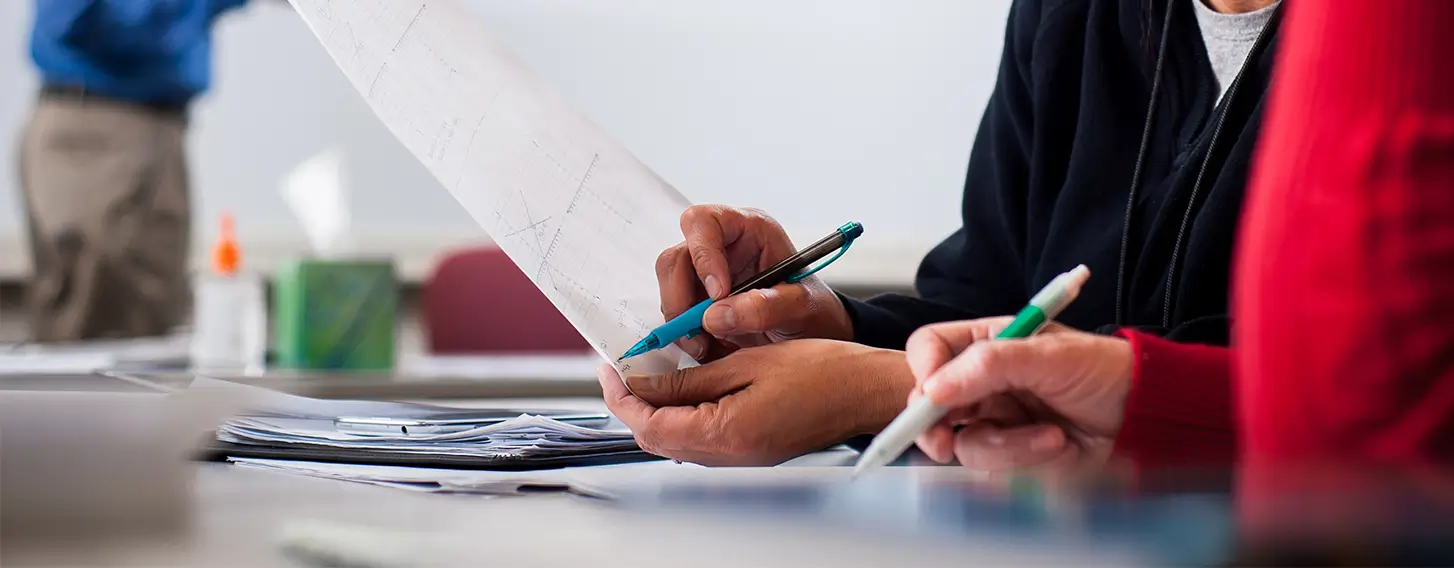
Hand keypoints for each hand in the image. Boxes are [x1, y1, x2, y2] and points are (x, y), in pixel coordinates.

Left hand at [598, 339, 911, 465]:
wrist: (865, 391)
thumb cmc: (821, 372)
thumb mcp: (745, 362)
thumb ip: (690, 378)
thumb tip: (644, 382)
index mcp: (726, 434)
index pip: (649, 424)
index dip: (621, 396)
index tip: (609, 368)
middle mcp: (729, 456)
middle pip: (656, 439)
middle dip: (632, 404)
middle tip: (624, 369)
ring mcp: (741, 459)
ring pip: (676, 441)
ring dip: (657, 410)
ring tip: (650, 373)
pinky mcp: (751, 451)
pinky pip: (701, 439)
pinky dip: (683, 415)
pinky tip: (685, 386)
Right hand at [656, 205, 852, 361]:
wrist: (814, 334)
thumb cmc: (814, 309)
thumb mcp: (803, 307)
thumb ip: (767, 307)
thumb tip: (716, 315)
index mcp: (749, 229)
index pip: (705, 223)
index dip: (702, 255)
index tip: (717, 293)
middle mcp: (721, 247)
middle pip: (676, 259)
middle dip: (680, 299)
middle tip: (698, 333)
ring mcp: (705, 275)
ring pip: (670, 289)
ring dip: (681, 323)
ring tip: (708, 347)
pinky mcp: (698, 301)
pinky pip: (676, 314)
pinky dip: (686, 336)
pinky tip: (710, 349)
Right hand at [905, 317, 1133, 471]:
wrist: (1150, 419)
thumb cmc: (1109, 372)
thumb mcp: (1050, 356)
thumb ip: (989, 364)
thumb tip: (935, 386)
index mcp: (989, 342)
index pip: (931, 349)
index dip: (924, 370)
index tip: (931, 394)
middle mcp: (986, 382)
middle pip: (932, 406)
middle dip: (937, 427)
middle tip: (944, 441)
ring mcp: (999, 421)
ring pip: (967, 445)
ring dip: (1009, 446)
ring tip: (1052, 437)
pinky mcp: (1016, 455)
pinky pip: (998, 470)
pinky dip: (1029, 462)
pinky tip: (1059, 447)